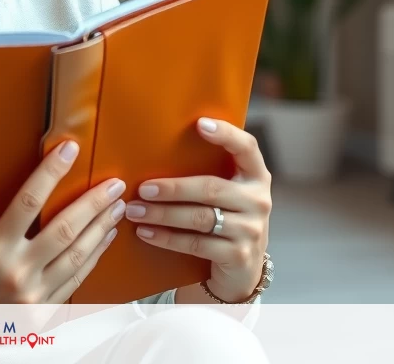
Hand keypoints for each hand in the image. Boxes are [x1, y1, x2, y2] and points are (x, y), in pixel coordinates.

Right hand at [0, 140, 125, 303]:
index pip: (29, 201)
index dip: (51, 173)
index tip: (69, 150)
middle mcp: (17, 271)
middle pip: (65, 229)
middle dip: (93, 203)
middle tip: (114, 184)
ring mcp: (32, 296)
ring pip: (77, 257)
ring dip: (100, 229)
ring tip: (117, 207)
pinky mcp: (40, 315)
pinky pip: (74, 283)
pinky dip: (92, 260)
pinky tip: (103, 242)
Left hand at [124, 117, 270, 302]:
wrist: (243, 269)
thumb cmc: (226, 218)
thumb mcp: (228, 193)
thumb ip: (209, 171)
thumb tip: (158, 146)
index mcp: (256, 176)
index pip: (247, 148)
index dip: (227, 134)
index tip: (200, 124)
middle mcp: (258, 200)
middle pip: (211, 188)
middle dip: (172, 188)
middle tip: (142, 188)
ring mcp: (251, 230)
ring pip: (200, 218)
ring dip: (163, 214)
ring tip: (135, 211)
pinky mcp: (238, 256)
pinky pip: (196, 244)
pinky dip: (167, 238)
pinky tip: (146, 233)